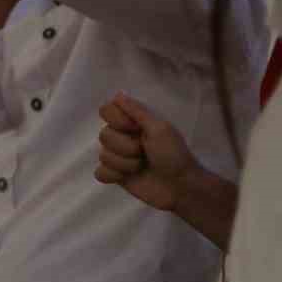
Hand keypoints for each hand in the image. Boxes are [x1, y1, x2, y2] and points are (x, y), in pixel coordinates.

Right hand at [94, 93, 199, 212]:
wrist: (181, 188)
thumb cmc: (174, 155)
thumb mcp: (160, 129)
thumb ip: (138, 111)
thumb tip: (118, 93)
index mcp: (133, 123)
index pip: (106, 110)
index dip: (116, 120)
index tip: (134, 128)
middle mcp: (122, 137)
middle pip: (104, 135)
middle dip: (126, 147)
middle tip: (144, 152)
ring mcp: (118, 157)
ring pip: (103, 155)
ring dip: (125, 163)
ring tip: (142, 166)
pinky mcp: (116, 176)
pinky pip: (100, 173)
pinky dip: (114, 176)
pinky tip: (128, 178)